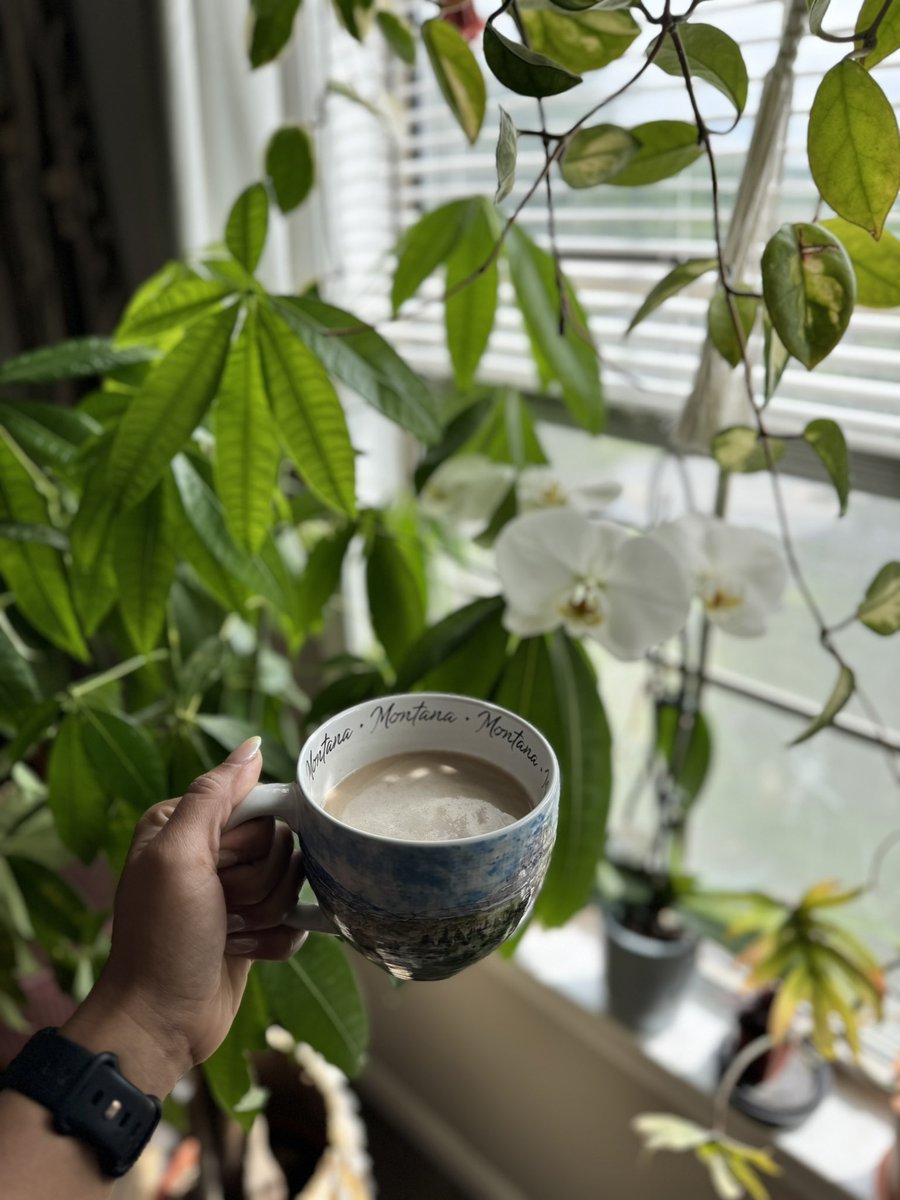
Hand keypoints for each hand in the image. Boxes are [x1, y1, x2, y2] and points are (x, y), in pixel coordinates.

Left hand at [63, 737, 305, 1096]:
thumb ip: (212, 795)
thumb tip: (251, 746)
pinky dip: (275, 940)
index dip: (254, 841)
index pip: (259, 804)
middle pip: (281, 844)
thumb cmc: (161, 939)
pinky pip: (297, 919)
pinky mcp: (255, 924)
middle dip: (259, 883)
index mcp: (185, 823)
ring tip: (226, 932)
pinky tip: (240, 951)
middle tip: (221, 907)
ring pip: (293, 881)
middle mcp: (209, 850)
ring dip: (265, 914)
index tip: (225, 867)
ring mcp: (234, 889)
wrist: (161, 1021)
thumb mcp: (177, 857)